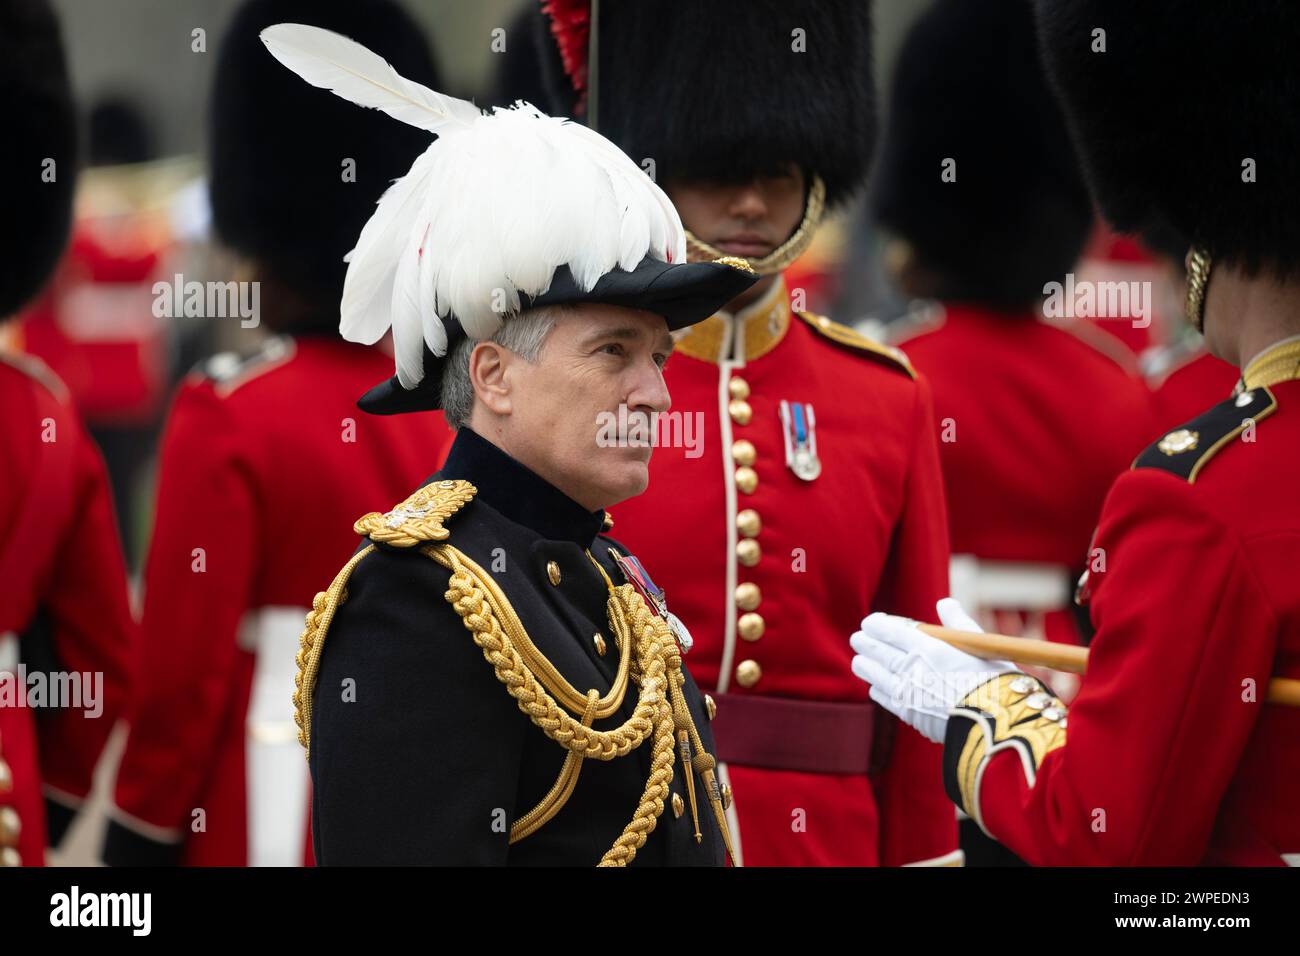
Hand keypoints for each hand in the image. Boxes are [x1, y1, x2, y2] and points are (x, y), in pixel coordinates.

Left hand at [849, 598, 1018, 743]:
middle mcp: (913, 668)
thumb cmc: (995, 680)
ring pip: (875, 674)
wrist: (999, 725)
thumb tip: (944, 603)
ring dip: (865, 665)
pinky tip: (876, 686)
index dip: (877, 625)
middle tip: (858, 638)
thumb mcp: (980, 645)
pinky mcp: (910, 714)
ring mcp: (909, 692)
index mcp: (929, 646)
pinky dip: (878, 689)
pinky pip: (884, 697)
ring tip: (859, 660)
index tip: (871, 622)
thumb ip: (957, 622)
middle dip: (865, 643)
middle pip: (878, 651)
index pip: (890, 630)